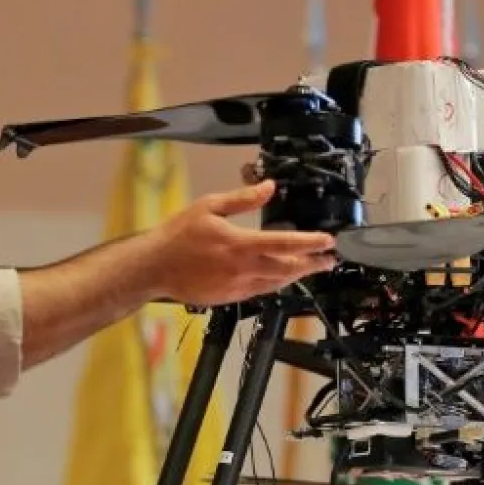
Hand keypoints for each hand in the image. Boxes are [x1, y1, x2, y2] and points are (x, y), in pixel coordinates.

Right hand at [152, 180, 336, 304]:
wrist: (154, 267)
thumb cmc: (179, 234)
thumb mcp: (209, 206)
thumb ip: (243, 198)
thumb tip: (270, 186)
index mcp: (241, 244)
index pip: (285, 244)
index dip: (310, 243)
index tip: (328, 242)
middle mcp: (244, 269)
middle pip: (288, 269)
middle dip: (312, 264)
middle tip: (329, 259)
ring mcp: (238, 287)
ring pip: (277, 283)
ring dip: (297, 275)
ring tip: (311, 268)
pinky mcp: (231, 298)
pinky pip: (261, 291)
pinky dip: (276, 283)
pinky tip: (282, 277)